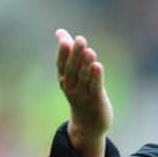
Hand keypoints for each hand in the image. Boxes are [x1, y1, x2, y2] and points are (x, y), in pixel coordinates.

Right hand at [55, 28, 112, 156]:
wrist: (87, 125)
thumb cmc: (80, 94)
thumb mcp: (72, 75)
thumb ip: (68, 52)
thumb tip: (60, 31)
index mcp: (65, 80)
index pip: (62, 65)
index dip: (63, 53)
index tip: (65, 40)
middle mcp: (71, 87)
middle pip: (73, 69)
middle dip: (76, 55)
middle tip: (80, 40)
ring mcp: (83, 95)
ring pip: (84, 78)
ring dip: (86, 64)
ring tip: (90, 51)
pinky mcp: (96, 101)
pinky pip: (95, 88)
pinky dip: (96, 77)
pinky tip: (97, 66)